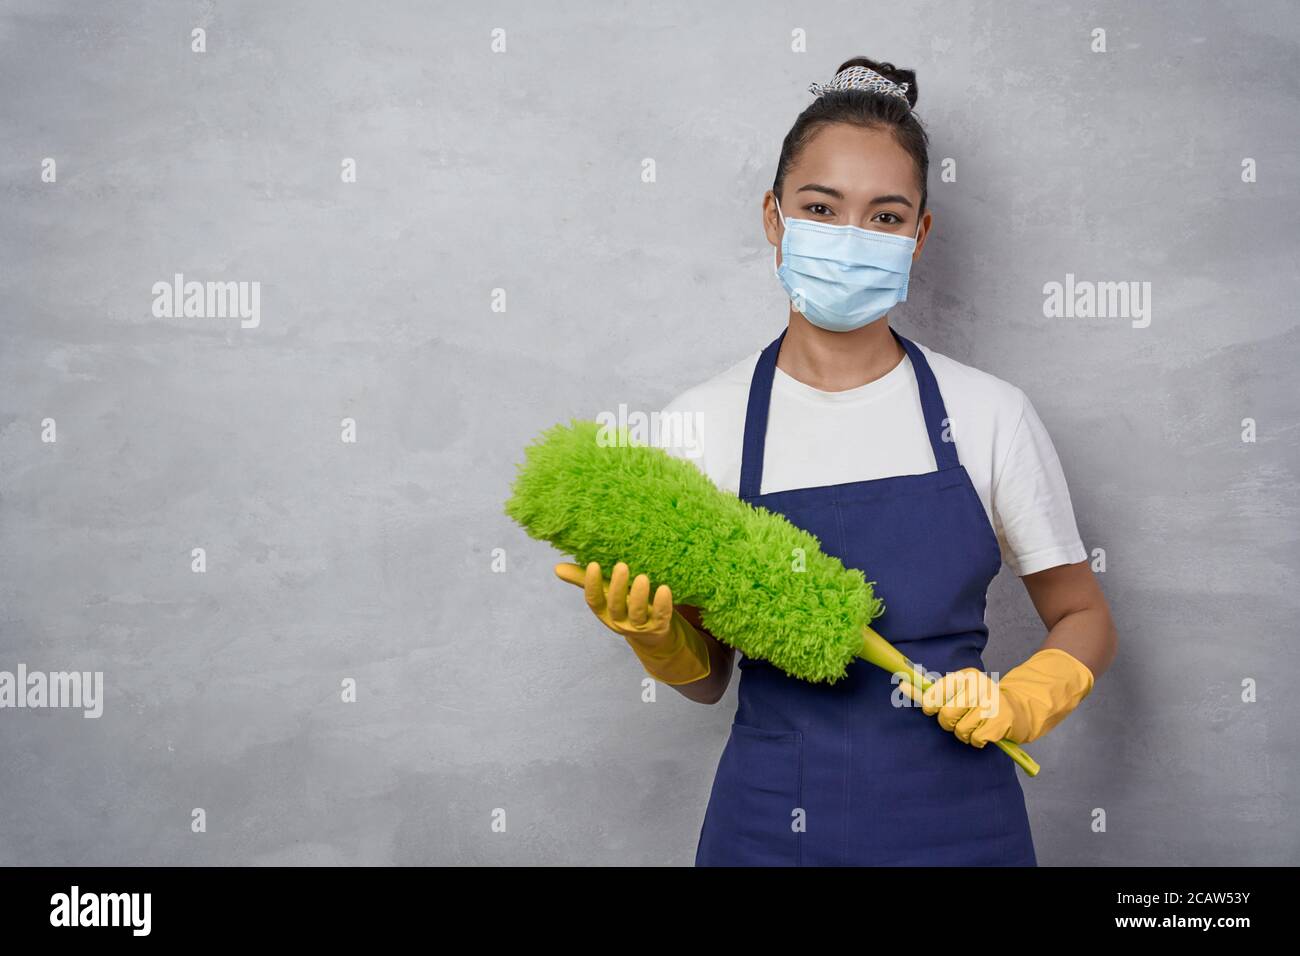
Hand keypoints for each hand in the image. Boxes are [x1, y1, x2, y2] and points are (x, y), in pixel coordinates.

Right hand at [554, 561, 710, 684]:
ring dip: (639, 595)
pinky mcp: (659, 627)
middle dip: (617, 587)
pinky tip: (664, 589)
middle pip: (616, 606)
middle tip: (621, 566)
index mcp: (605, 613)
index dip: (592, 584)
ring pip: (637, 613)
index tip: (594, 565)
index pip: (594, 601)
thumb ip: (585, 581)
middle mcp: (619, 621)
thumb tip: (557, 568)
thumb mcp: (607, 596)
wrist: (654, 636)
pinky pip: (661, 616)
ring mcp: (639, 627)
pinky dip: (662, 604)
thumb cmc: (626, 607)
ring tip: (642, 577)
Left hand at [897, 649, 1094, 745]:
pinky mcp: (1001, 721)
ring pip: (959, 730)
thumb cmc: (984, 703)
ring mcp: (991, 703)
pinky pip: (975, 739)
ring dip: (965, 733)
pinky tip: (988, 732)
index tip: (933, 709)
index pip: (934, 692)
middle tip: (961, 719)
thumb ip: (932, 690)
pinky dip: (979, 740)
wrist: (1023, 709)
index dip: (930, 705)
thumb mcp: (960, 691)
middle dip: (949, 723)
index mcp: (966, 676)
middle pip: (944, 715)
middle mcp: (978, 686)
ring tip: (977, 725)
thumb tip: (900, 684)